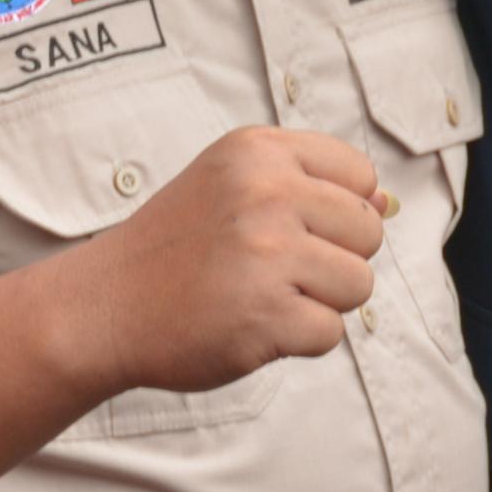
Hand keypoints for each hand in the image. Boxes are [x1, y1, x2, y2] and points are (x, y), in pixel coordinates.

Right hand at [52, 128, 392, 397]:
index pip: (360, 176)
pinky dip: (299, 340)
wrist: (104, 305)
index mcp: (260, 152)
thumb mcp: (232, 182)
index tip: (291, 228)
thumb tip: (387, 205)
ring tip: (263, 295)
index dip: (338, 211)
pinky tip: (252, 324)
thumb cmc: (176, 245)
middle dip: (332, 259)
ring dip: (320, 302)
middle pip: (367, 233)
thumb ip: (309, 183)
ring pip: (359, 285)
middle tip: (271, 269)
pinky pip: (331, 333)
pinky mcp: (266, 315)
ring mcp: (267, 255)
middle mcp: (267, 194)